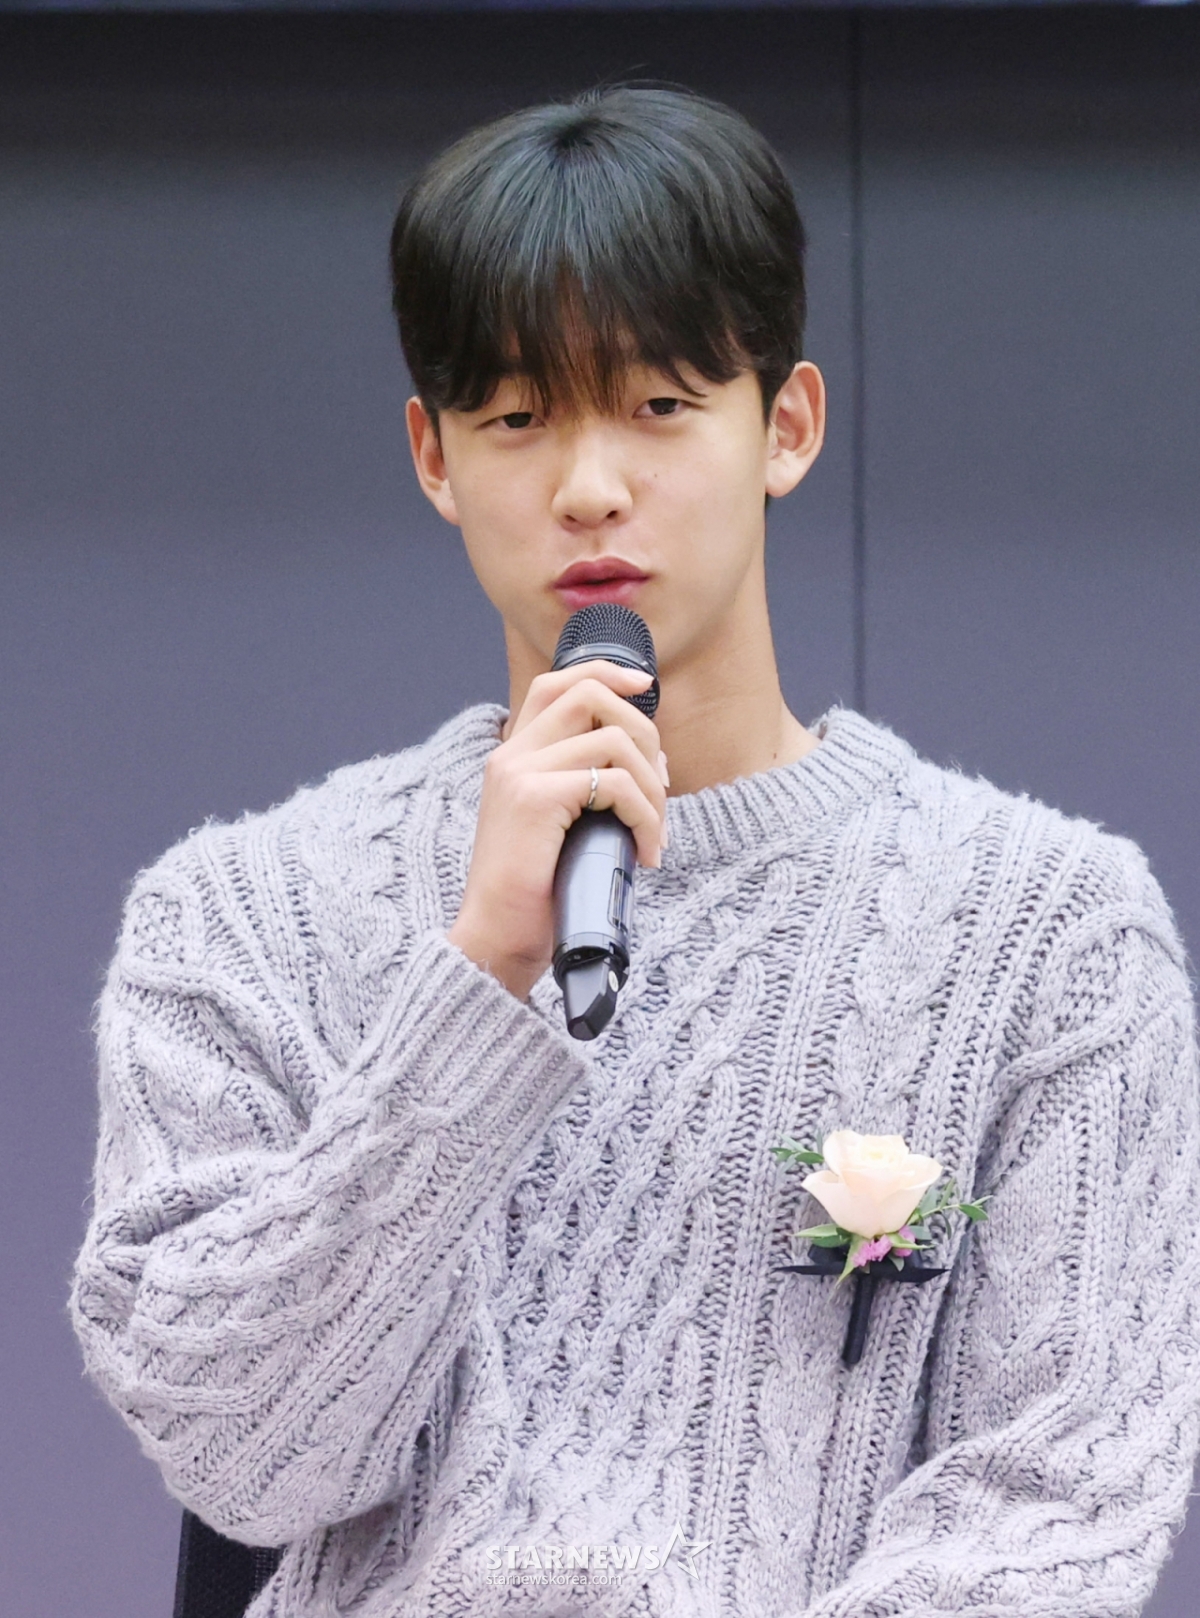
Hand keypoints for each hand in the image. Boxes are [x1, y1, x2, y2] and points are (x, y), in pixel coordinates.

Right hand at [447, 660, 669, 1001]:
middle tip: (661, 786)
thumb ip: (583, 787)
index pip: (556, 683)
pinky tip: (645, 852)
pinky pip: (613, 783)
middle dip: (645, 732)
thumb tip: (649, 764)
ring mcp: (521, 773)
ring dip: (653, 787)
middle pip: (589, 695)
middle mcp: (511, 755)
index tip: (646, 686)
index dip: (606, 672)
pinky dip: (645, 815)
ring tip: (653, 832)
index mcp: (512, 755)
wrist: (497, 941)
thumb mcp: (559, 826)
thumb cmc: (536, 894)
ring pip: (614, 739)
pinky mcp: (537, 798)